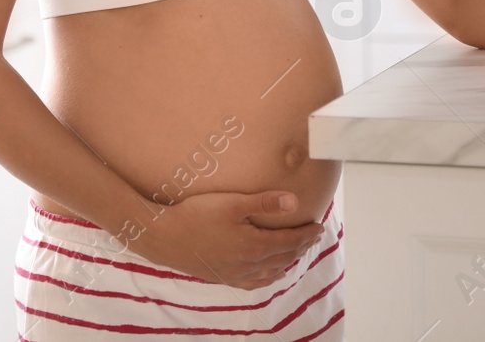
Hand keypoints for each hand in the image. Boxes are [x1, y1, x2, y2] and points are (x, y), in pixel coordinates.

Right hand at [130, 189, 325, 289]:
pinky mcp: (223, 277)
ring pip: (272, 271)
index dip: (307, 234)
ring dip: (289, 261)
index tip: (319, 226)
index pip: (290, 241)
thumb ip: (263, 203)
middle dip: (302, 246)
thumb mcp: (232, 203)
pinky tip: (272, 272)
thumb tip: (294, 201)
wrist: (164, 237)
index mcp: (255, 246)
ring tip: (297, 251)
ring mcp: (236, 274)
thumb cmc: (197, 215)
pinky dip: (270, 277)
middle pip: (284, 257)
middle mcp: (249, 265)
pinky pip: (256, 283)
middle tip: (314, 236)